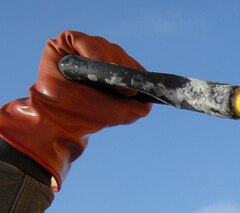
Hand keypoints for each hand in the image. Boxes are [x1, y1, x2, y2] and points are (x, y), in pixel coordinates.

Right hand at [0, 31, 150, 189]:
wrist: (62, 120)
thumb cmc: (90, 114)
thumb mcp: (125, 112)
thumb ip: (143, 102)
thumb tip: (154, 89)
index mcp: (113, 70)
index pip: (131, 63)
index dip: (137, 71)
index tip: (139, 87)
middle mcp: (97, 56)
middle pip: (119, 53)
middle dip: (126, 69)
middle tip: (127, 89)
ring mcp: (81, 48)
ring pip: (105, 46)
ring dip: (112, 63)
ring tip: (112, 81)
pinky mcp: (64, 44)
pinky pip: (83, 41)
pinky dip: (93, 52)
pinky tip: (96, 66)